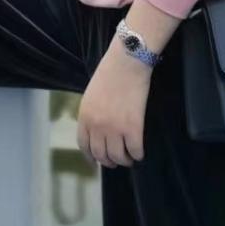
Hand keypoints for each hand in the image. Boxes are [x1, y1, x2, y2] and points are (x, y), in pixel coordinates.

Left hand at [77, 46, 151, 167]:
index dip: (91, 157)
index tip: (96, 162)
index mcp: (84, 117)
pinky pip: (135, 150)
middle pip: (101, 154)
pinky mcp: (133, 128)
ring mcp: (115, 129)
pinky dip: (138, 154)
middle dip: (109, 161)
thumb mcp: (91, 96)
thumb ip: (92, 114)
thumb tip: (97, 130)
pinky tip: (140, 152)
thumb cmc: (109, 74)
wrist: (127, 63)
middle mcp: (97, 127)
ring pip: (118, 157)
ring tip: (129, 158)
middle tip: (117, 160)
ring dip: (124, 160)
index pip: (84, 145)